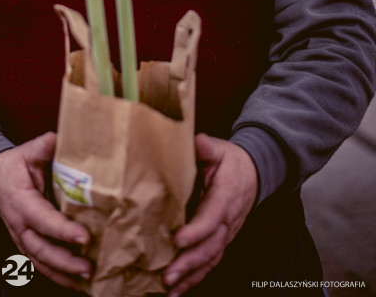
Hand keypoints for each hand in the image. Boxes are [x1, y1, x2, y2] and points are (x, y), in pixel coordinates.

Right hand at [0, 131, 91, 289]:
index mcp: (20, 201)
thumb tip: (57, 139)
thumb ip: (43, 147)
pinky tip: (78, 282)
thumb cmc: (14, 166)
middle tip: (88, 266)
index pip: (42, 218)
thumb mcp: (27, 152)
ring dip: (63, 273)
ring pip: (41, 261)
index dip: (62, 229)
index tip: (84, 236)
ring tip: (87, 278)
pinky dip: (59, 276)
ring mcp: (21, 238)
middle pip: (41, 248)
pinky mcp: (27, 244)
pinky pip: (42, 264)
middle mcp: (19, 225)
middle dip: (65, 260)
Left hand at [164, 133, 257, 295]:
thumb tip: (198, 141)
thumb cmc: (232, 161)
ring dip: (191, 275)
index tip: (178, 239)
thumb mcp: (220, 149)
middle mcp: (228, 220)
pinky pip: (211, 262)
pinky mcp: (222, 240)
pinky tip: (180, 288)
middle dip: (189, 262)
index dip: (196, 231)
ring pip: (211, 259)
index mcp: (226, 196)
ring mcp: (227, 233)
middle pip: (210, 246)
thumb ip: (208, 148)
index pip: (212, 217)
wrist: (255, 172)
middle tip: (168, 274)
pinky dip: (196, 277)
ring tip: (171, 288)